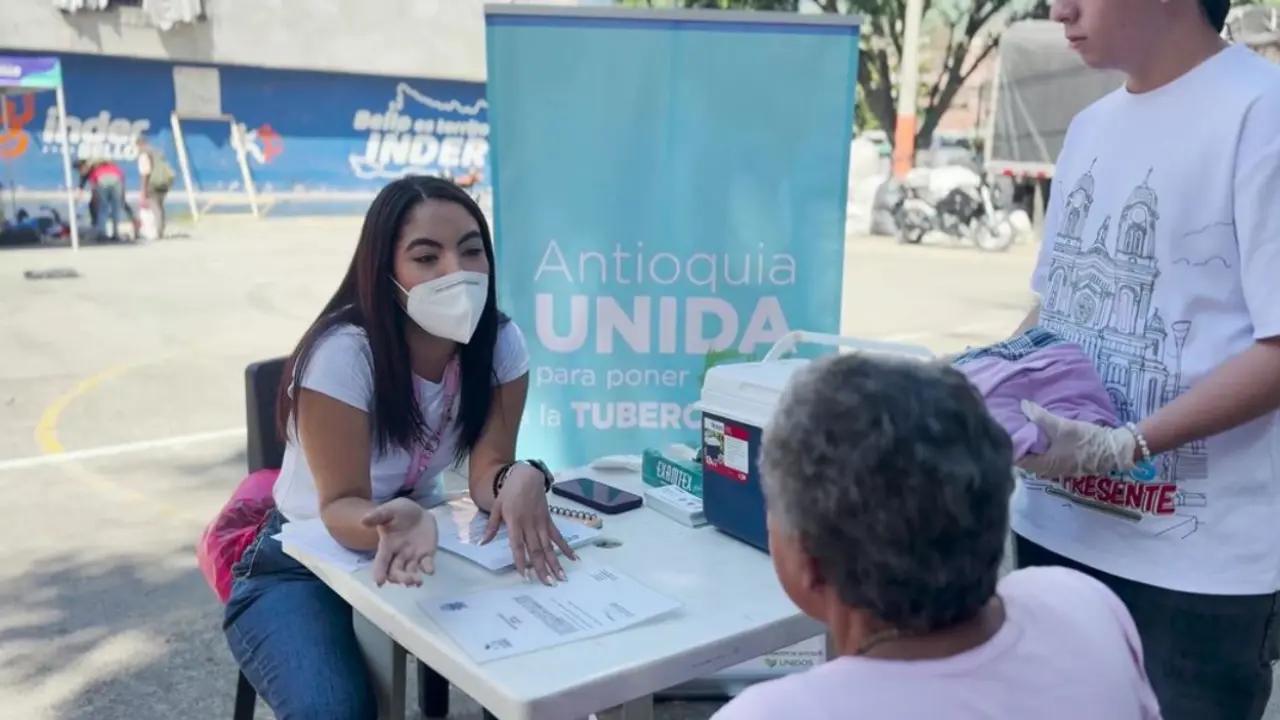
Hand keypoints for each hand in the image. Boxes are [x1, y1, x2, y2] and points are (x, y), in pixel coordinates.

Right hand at [362, 498, 437, 586]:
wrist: (418, 512)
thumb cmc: (399, 512)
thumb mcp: (389, 510)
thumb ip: (378, 515)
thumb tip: (363, 520)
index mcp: (387, 546)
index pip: (381, 561)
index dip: (379, 572)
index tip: (379, 582)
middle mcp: (399, 555)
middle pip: (396, 572)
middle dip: (400, 578)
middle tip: (407, 581)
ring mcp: (413, 557)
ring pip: (410, 572)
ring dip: (413, 578)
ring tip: (417, 581)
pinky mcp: (426, 555)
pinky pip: (426, 564)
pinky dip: (428, 568)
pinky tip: (430, 570)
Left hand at [481, 464, 576, 584]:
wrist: (527, 476)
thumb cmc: (510, 492)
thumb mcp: (496, 507)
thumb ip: (492, 527)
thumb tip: (482, 543)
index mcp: (515, 522)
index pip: (518, 546)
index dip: (521, 561)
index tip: (525, 576)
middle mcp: (530, 525)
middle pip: (536, 550)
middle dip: (542, 568)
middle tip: (548, 583)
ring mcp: (541, 523)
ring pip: (549, 546)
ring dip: (555, 562)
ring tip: (561, 577)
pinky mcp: (549, 520)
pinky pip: (558, 536)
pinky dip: (566, 547)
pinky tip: (574, 558)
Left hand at [1017, 401, 1137, 478]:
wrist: (1113, 450)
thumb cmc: (1085, 440)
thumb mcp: (1062, 426)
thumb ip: (1040, 417)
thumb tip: (1023, 405)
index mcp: (1042, 465)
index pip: (1016, 459)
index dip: (1010, 446)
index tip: (1004, 431)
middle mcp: (1046, 471)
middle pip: (1024, 458)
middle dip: (1018, 444)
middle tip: (1011, 427)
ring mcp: (1055, 468)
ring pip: (1035, 457)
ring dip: (1029, 446)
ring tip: (1022, 429)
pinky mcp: (1064, 463)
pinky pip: (1045, 456)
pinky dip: (1039, 447)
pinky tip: (1038, 435)